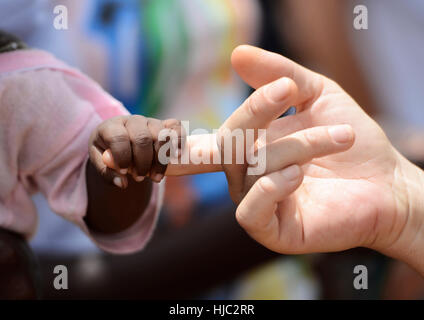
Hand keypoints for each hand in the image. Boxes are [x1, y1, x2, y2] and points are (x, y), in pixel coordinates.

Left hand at [89, 115, 183, 187]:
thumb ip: (107, 173)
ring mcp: (151, 122)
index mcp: (112, 127)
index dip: (122, 156)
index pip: (119, 137)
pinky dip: (180, 141)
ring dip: (161, 160)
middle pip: (143, 138)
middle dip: (143, 162)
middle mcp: (133, 121)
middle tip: (139, 178)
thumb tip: (122, 183)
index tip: (124, 171)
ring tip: (155, 178)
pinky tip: (177, 156)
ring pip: (162, 135)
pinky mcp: (165, 125)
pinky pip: (177, 127)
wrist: (120, 144)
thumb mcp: (100, 164)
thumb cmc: (109, 154)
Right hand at [226, 46, 423, 272]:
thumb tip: (236, 52)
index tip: (229, 102)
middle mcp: (246, 176)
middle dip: (255, 112)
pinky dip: (271, 188)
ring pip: (253, 169)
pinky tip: (298, 175)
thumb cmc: (350, 137)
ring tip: (339, 138)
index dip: (183, 133)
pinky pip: (249, 211)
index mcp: (249, 148)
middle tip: (290, 90)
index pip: (210, 138)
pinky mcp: (272, 230)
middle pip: (226, 144)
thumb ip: (279, 72)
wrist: (387, 180)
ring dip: (297, 146)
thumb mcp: (316, 93)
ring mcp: (257, 203)